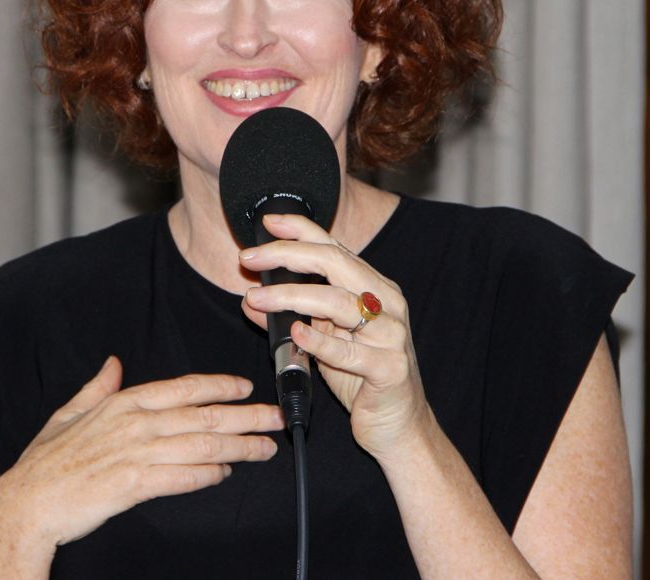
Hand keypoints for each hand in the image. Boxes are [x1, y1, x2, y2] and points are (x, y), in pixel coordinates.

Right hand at [0, 356, 282, 551]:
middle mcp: (135, 424)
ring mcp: (136, 454)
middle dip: (246, 416)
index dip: (219, 386)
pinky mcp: (134, 485)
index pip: (183, 388)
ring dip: (239, 446)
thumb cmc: (46, 461)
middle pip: (203, 416)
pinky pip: (183, 477)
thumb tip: (113, 363)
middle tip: (276, 417)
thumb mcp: (68, 413)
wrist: (27, 501)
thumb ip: (97, 388)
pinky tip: (226, 472)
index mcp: (122, 403)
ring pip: (202, 446)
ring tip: (264, 448)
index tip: (246, 387)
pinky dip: (209, 474)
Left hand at [239, 212, 431, 460]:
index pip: (335, 246)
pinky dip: (320, 340)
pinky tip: (296, 333)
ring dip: (291, 297)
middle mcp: (387, 304)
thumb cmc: (362, 379)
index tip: (268, 223)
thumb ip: (292, 317)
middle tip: (250, 260)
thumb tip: (250, 298)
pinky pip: (351, 351)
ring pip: (338, 303)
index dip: (301, 230)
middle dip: (287, 256)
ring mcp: (392, 335)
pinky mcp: (390, 369)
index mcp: (374, 288)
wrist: (400, 427)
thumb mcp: (323, 341)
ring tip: (258, 298)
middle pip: (335, 263)